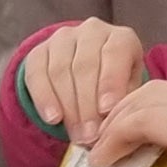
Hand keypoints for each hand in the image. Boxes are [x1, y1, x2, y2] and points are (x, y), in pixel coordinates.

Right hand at [19, 18, 148, 147]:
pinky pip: (36, 73)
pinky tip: (52, 119)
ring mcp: (63, 38)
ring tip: (76, 135)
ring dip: (68, 107)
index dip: (109, 82)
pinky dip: (44, 98)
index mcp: (120, 37)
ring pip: (60, 71)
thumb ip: (124, 103)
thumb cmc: (118, 86)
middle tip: (90, 136)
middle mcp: (92, 31)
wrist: (90, 72)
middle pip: (85, 66)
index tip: (106, 110)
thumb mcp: (130, 90)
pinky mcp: (39, 51)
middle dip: (87, 106)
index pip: (114, 54)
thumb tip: (115, 128)